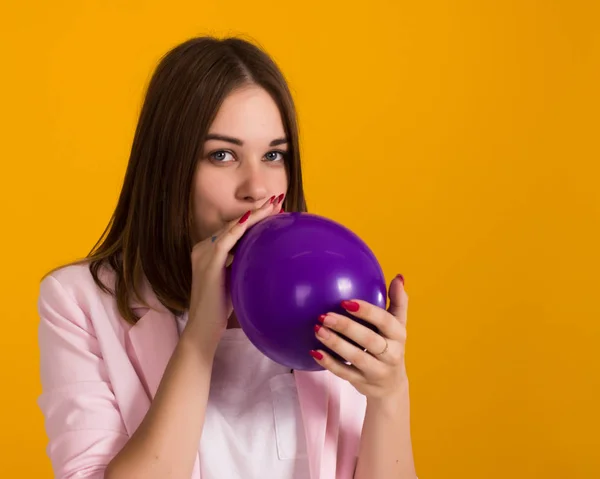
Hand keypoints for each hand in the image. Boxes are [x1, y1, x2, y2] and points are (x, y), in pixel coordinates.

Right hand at [185, 194, 283, 352]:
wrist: (203, 327)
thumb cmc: (221, 308)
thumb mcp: (235, 280)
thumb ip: (244, 264)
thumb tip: (267, 256)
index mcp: (209, 251)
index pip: (235, 228)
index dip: (254, 217)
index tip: (274, 209)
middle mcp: (203, 248)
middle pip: (234, 224)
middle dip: (257, 211)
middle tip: (277, 199)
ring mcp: (204, 253)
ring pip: (232, 227)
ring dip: (254, 214)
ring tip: (272, 204)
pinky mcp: (208, 262)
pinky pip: (226, 240)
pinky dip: (240, 227)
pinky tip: (254, 218)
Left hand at [310, 274, 408, 399]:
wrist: (392, 386)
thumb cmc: (391, 346)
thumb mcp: (398, 325)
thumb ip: (398, 301)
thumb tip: (398, 277)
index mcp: (398, 335)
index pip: (385, 321)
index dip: (367, 311)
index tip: (346, 301)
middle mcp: (391, 354)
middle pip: (368, 340)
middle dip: (346, 327)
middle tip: (324, 315)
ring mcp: (376, 371)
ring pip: (355, 357)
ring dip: (335, 343)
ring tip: (317, 330)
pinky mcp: (362, 383)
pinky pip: (344, 373)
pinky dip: (329, 363)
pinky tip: (314, 351)